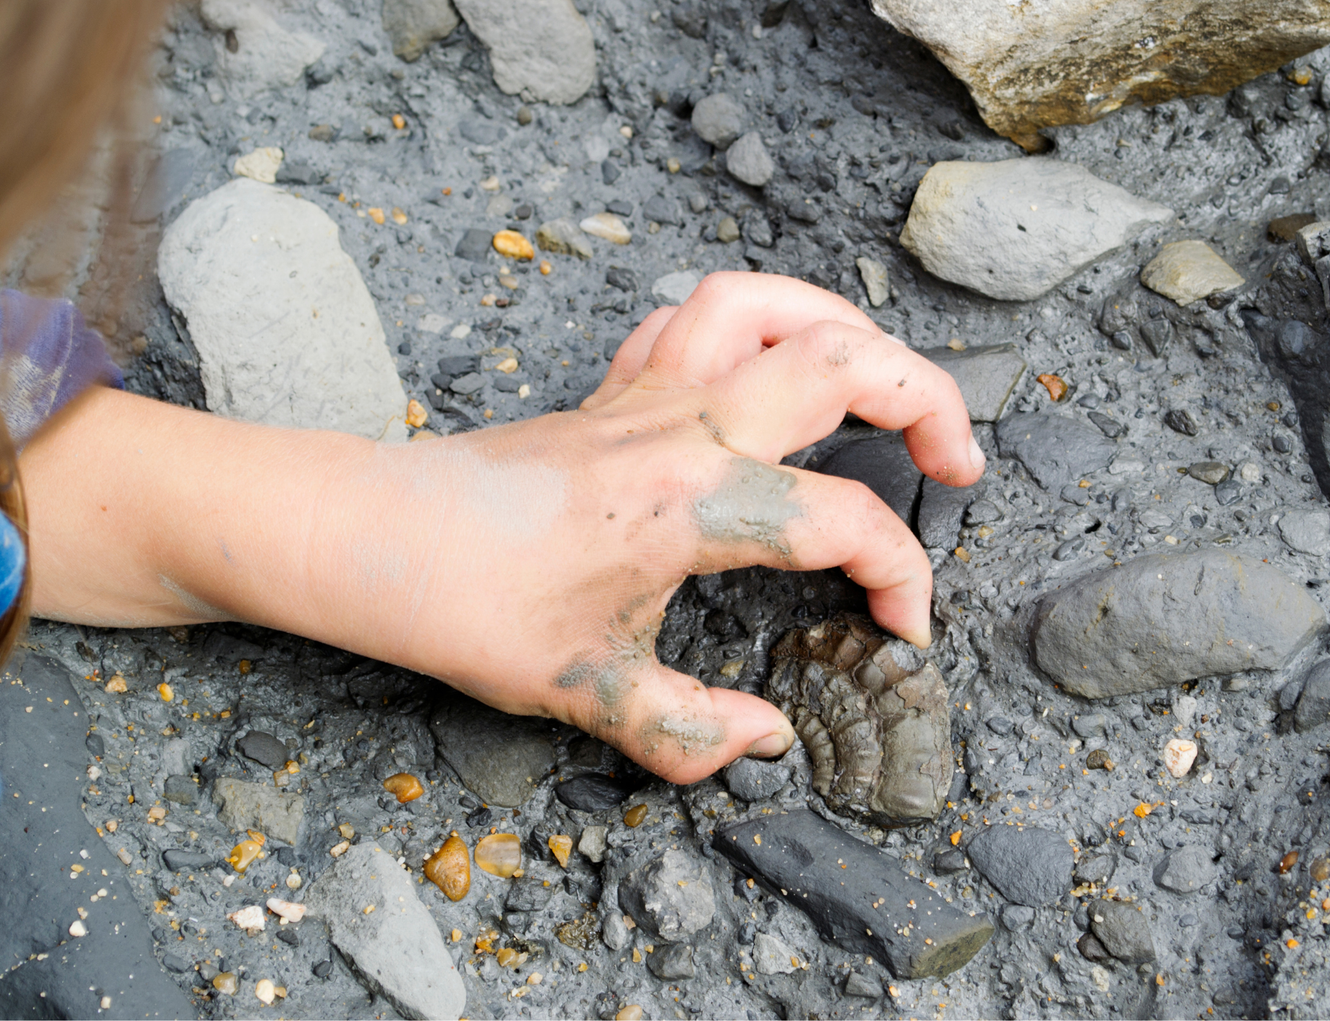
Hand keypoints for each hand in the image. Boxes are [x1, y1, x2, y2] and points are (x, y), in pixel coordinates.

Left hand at [370, 273, 983, 780]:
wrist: (370, 538)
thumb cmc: (467, 605)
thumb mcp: (591, 693)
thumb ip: (695, 732)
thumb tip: (766, 745)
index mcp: (700, 503)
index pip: (848, 522)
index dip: (903, 579)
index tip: (903, 629)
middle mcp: (688, 427)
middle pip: (847, 362)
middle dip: (932, 403)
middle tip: (959, 463)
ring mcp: (649, 392)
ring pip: (772, 304)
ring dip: (849, 326)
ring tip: (888, 375)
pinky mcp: (613, 386)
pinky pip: (696, 316)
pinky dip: (755, 320)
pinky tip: (768, 364)